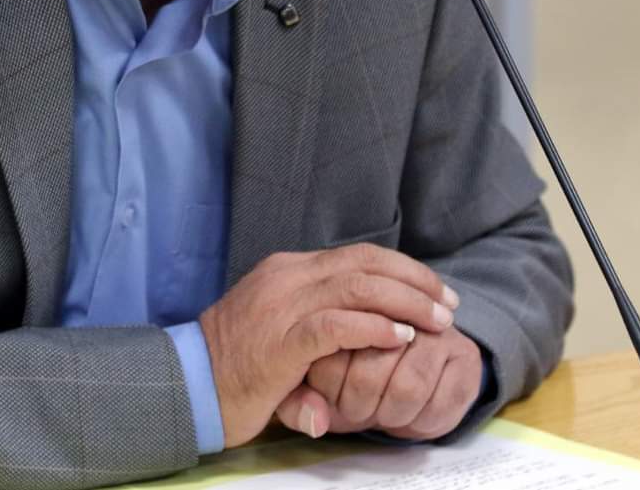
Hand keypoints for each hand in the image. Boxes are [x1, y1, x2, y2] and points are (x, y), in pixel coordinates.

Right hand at [198, 244, 459, 447]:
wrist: (191, 383)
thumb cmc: (238, 365)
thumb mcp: (284, 335)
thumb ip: (322, 328)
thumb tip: (362, 338)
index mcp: (288, 270)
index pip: (356, 255)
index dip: (401, 269)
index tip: (433, 290)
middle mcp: (287, 277)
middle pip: (364, 262)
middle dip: (413, 280)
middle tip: (448, 304)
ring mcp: (283, 305)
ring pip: (357, 286)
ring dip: (405, 302)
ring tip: (436, 321)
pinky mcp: (282, 340)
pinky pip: (337, 325)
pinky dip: (374, 328)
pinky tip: (400, 338)